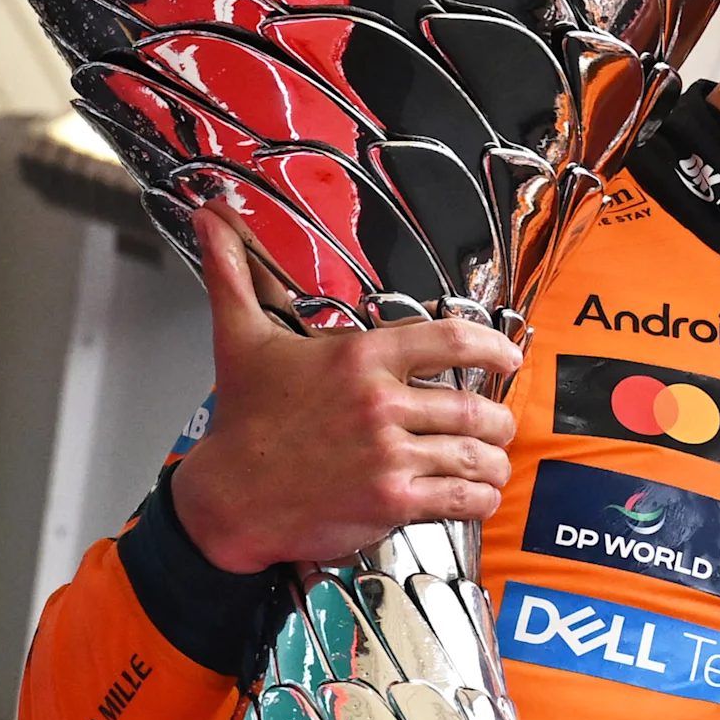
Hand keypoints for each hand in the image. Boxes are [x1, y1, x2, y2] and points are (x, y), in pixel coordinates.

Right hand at [168, 204, 522, 573]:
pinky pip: (462, 497)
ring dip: (495, 460)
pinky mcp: (391, 501)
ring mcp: (388, 455)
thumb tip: (211, 218)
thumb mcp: (240, 338)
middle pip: (475, 408)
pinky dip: (481, 496)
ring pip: (476, 454)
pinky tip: (479, 493)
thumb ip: (235, 275)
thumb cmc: (242, 422)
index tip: (509, 357)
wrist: (227, 498)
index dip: (494, 348)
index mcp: (360, 358)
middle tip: (497, 424)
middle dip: (497, 419)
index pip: (453, 340)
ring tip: (493, 460)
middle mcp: (380, 403)